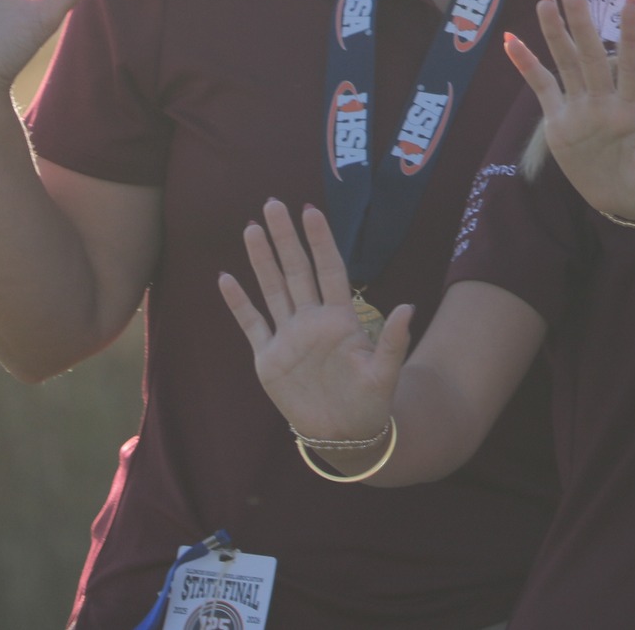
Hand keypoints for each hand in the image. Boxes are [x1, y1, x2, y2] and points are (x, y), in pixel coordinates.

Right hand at [218, 200, 411, 443]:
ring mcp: (288, 337)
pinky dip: (238, 303)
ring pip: (272, 289)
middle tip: (273, 202)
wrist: (346, 433)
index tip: (311, 210)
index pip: (329, 269)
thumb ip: (394, 340)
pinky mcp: (268, 359)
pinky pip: (251, 324)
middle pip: (296, 270)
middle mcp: (312, 320)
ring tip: (251, 227)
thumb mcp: (386, 372)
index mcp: (340, 318)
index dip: (321, 240)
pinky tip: (226, 278)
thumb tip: (409, 308)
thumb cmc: (371, 400)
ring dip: (261, 260)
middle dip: (285, 238)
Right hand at [505, 0, 634, 221]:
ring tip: (545, 0)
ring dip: (555, 33)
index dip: (630, 35)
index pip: (631, 65)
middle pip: (591, 55)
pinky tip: (511, 42)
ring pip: (566, 63)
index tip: (630, 1)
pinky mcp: (559, 123)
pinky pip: (541, 88)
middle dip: (582, 23)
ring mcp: (580, 109)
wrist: (629, 202)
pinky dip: (526, 66)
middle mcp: (604, 102)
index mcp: (632, 109)